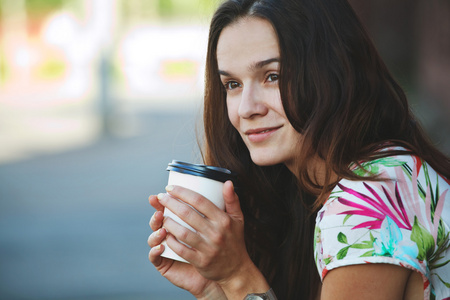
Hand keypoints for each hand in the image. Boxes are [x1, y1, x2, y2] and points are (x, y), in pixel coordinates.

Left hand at [158, 181, 268, 297]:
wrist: (237, 270)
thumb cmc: (234, 241)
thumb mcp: (238, 219)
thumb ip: (232, 200)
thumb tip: (227, 182)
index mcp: (223, 220)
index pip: (199, 201)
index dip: (182, 192)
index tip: (170, 188)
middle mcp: (216, 233)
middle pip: (187, 214)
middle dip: (170, 203)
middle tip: (161, 197)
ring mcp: (208, 248)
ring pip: (182, 232)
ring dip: (168, 222)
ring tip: (159, 215)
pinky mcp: (201, 261)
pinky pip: (182, 250)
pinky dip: (171, 242)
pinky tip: (164, 235)